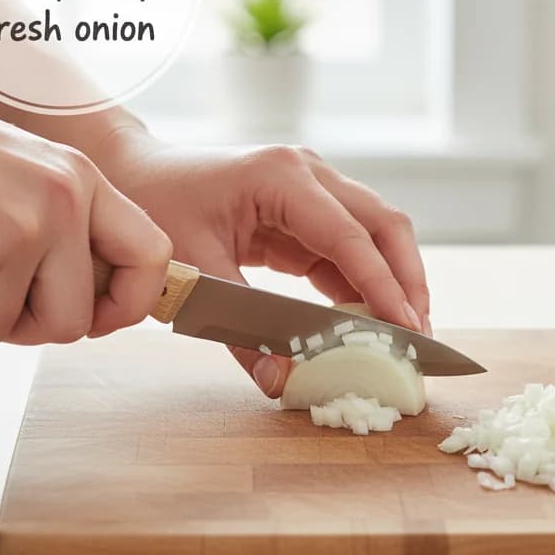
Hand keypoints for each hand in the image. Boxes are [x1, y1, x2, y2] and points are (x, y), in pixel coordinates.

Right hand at [0, 69, 171, 343]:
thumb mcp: (22, 175)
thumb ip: (65, 231)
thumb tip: (94, 307)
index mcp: (82, 180)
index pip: (152, 256)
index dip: (130, 303)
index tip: (98, 318)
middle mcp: (61, 201)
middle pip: (73, 321)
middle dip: (22, 326)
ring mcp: (18, 228)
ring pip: (2, 329)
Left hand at [97, 135, 431, 396]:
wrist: (135, 173)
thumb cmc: (156, 208)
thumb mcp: (195, 272)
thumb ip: (241, 331)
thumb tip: (280, 382)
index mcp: (282, 177)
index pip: (350, 236)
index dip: (383, 285)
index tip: (408, 328)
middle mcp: (309, 174)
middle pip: (384, 225)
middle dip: (407, 280)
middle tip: (419, 335)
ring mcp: (312, 188)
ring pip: (377, 234)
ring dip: (394, 282)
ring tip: (405, 335)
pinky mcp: (307, 211)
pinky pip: (349, 248)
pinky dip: (364, 284)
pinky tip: (369, 322)